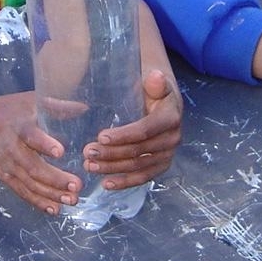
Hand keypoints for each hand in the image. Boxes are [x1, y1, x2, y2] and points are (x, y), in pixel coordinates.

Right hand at [0, 91, 80, 214]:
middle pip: (33, 167)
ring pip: (29, 184)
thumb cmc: (8, 109)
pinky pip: (22, 192)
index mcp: (19, 127)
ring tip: (72, 200)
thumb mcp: (30, 100)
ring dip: (51, 194)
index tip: (61, 151)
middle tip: (77, 185)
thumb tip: (85, 108)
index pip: (31, 136)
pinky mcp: (5, 176)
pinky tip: (55, 209)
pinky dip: (38, 202)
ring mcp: (7, 166)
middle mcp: (12, 149)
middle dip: (55, 179)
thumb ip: (56, 105)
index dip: (45, 144)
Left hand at [83, 69, 181, 188]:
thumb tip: (155, 76)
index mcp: (171, 117)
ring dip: (113, 169)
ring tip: (90, 166)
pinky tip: (106, 184)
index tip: (100, 136)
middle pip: (139, 151)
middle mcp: (173, 138)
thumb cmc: (153, 90)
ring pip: (139, 166)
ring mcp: (167, 154)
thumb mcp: (155, 82)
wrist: (164, 101)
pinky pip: (143, 177)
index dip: (123, 136)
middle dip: (112, 154)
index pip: (145, 130)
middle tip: (88, 152)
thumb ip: (155, 81)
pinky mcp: (161, 165)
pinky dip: (124, 182)